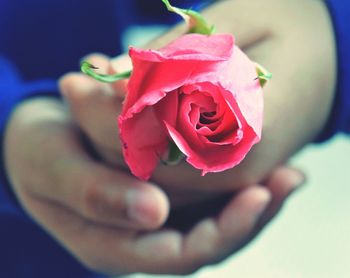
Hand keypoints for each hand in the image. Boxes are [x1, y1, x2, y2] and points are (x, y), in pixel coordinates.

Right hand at [4, 98, 303, 274]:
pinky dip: (234, 177)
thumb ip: (93, 194)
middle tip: (289, 179)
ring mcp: (157, 213)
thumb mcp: (52, 167)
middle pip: (208, 239)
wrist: (41, 134)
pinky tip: (261, 158)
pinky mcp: (165, 188)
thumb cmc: (38, 152)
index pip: (178, 253)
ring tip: (289, 172)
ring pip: (213, 217)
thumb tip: (153, 212)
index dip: (222, 230)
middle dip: (251, 215)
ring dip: (253, 197)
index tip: (257, 195)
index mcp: (113, 244)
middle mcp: (143, 235)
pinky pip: (205, 192)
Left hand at [61, 0, 334, 198]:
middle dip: (103, 126)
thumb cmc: (291, 24)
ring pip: (154, 170)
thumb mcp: (239, 19)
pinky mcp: (225, 166)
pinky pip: (170, 164)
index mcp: (253, 126)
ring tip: (87, 90)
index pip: (162, 138)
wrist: (327, 55)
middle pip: (151, 163)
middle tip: (72, 83)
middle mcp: (241, 163)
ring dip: (114, 134)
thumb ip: (177, 54)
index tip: (77, 79)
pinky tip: (120, 105)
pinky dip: (138, 138)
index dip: (110, 115)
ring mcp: (233, 172)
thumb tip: (109, 75)